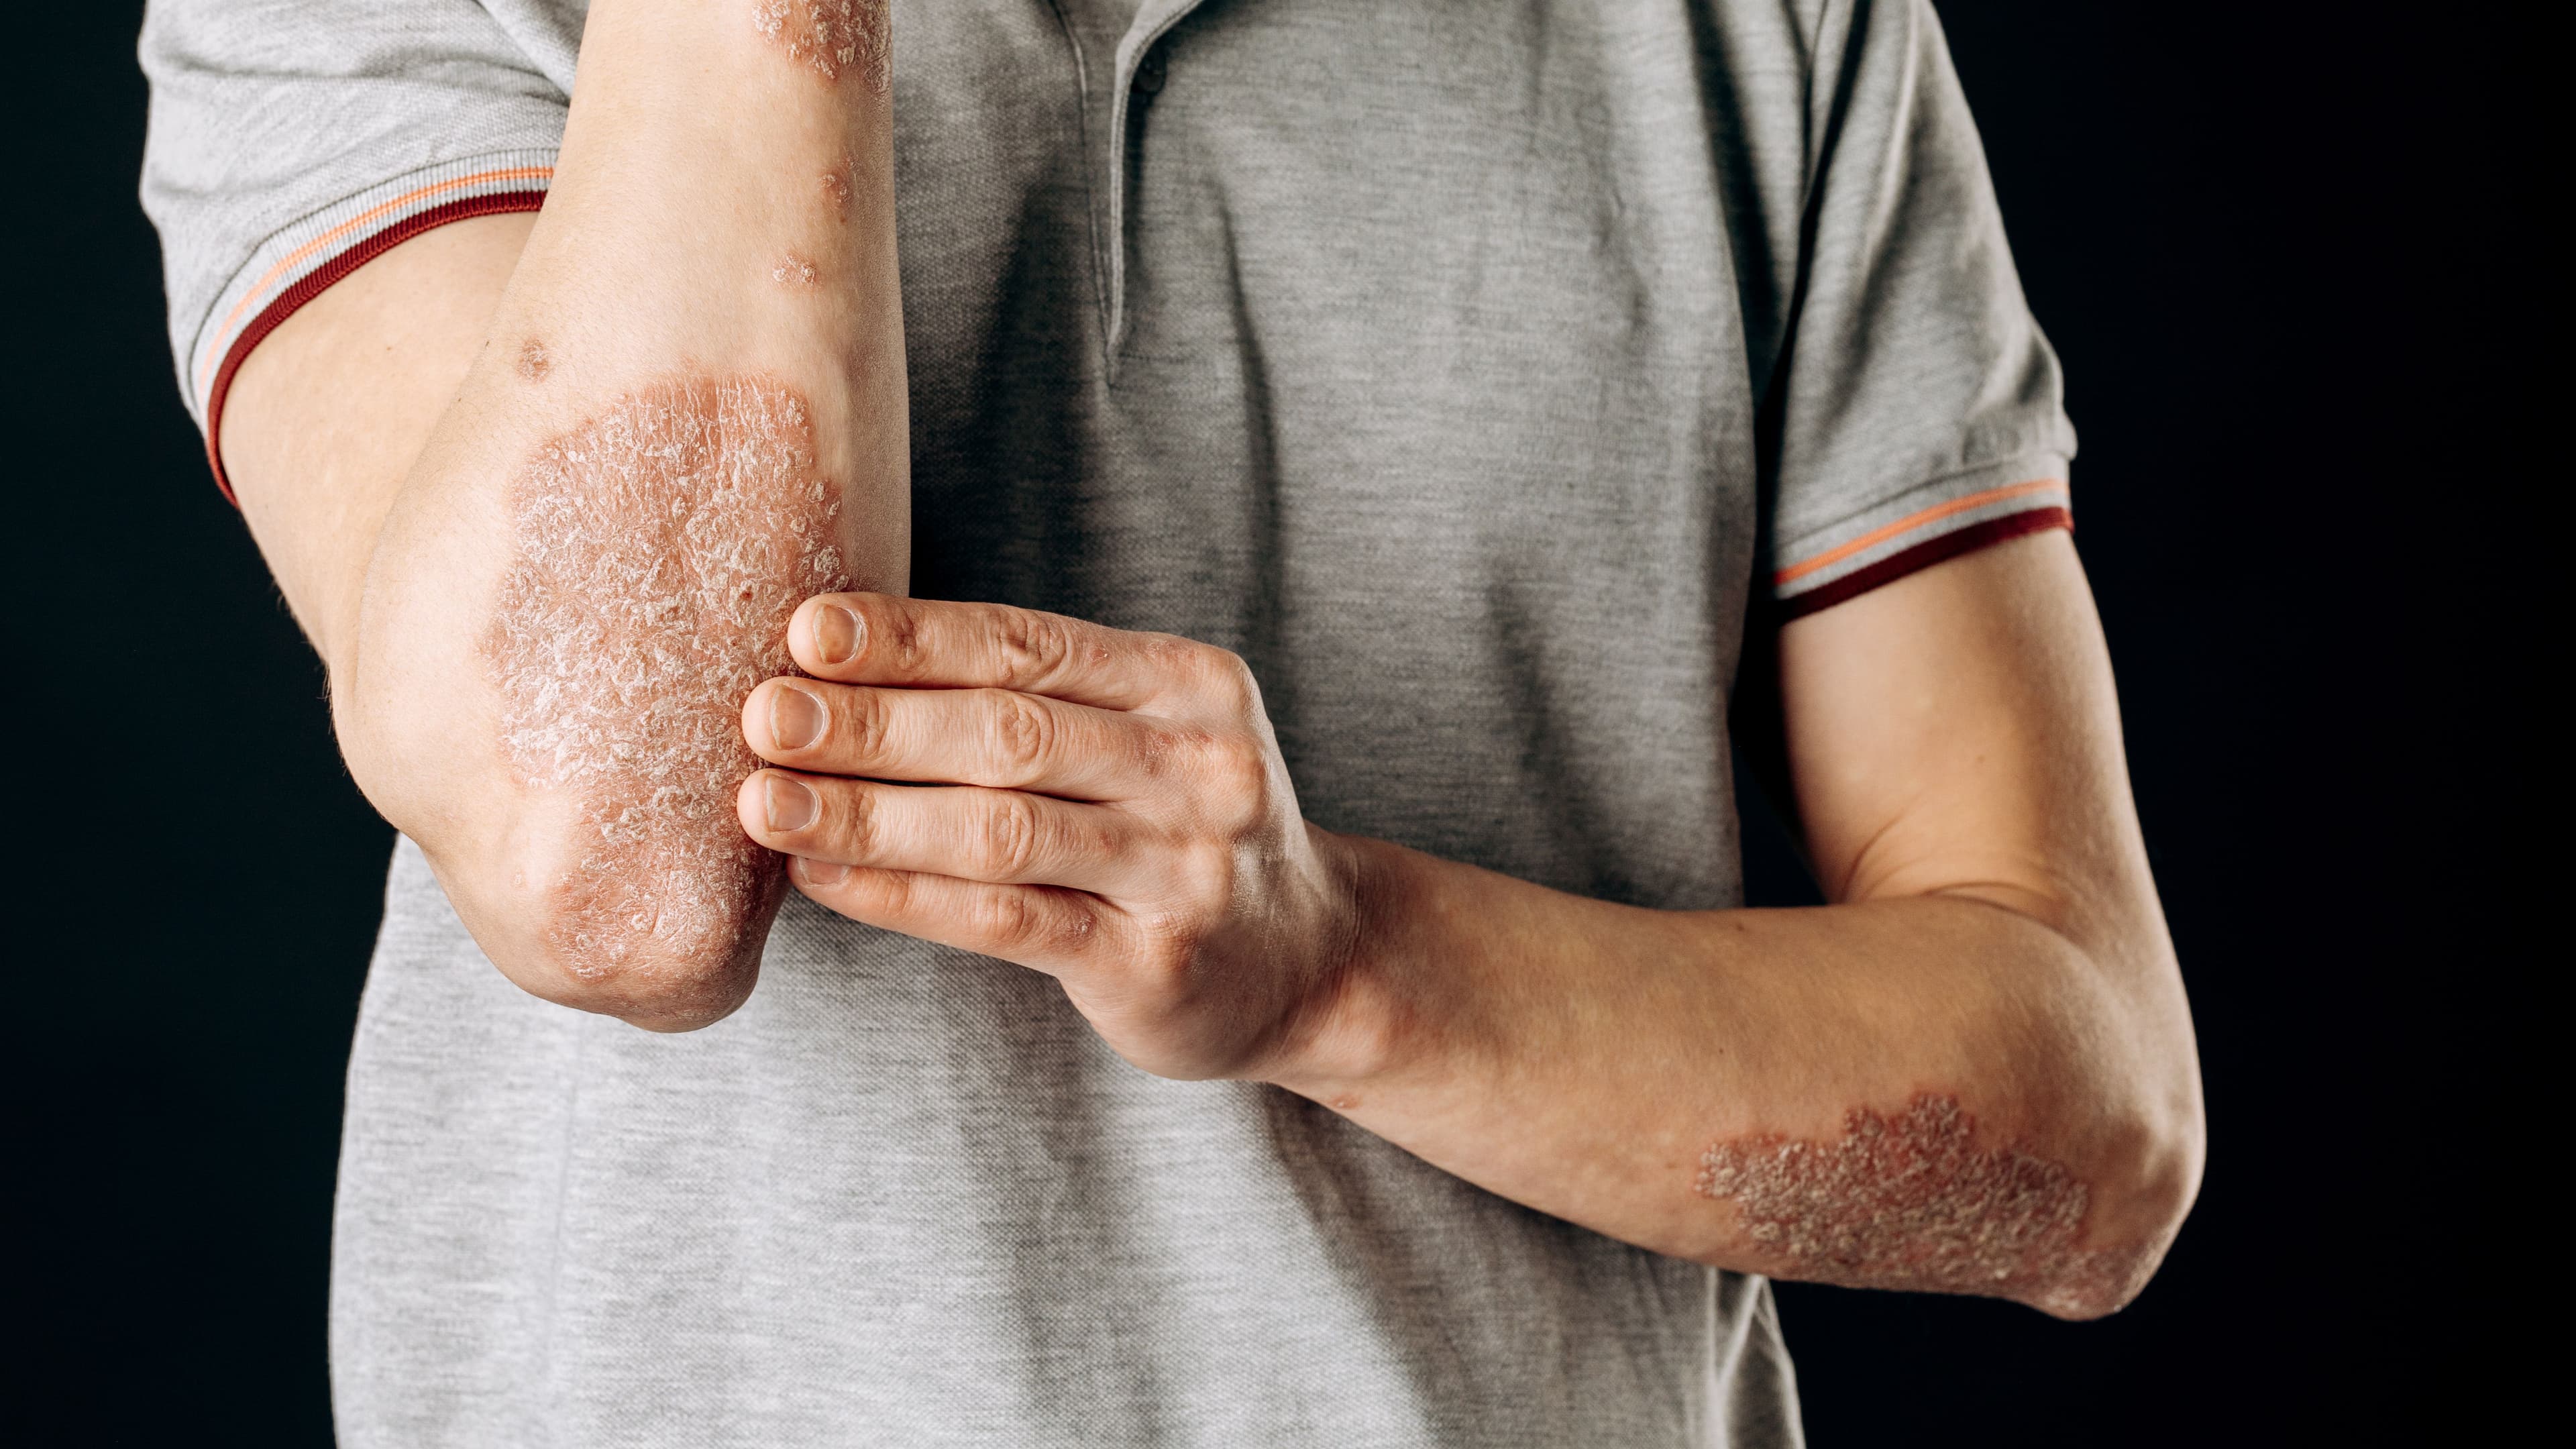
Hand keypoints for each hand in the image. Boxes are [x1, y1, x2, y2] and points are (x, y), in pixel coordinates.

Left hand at [734, 593, 1363, 1079]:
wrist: (1313, 962)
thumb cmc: (1183, 833)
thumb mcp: (1152, 737)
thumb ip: (1038, 701)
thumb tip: (835, 667)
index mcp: (1191, 685)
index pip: (1029, 646)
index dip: (911, 637)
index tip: (806, 631)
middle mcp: (1201, 766)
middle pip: (1009, 730)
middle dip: (873, 720)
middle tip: (762, 714)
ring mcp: (1185, 867)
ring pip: (1000, 828)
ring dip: (870, 811)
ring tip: (766, 800)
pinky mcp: (1155, 960)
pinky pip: (1008, 921)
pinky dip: (904, 897)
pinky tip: (825, 877)